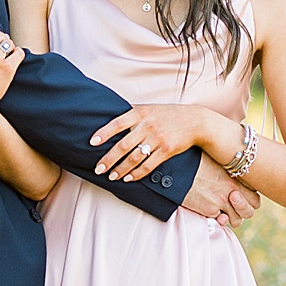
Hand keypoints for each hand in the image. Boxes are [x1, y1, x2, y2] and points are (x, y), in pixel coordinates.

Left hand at [90, 101, 207, 181]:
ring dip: (121, 169)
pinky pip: (148, 165)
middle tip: (98, 169)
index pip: (117, 123)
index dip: (103, 133)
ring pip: (134, 158)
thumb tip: (108, 116)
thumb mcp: (149, 108)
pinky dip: (136, 174)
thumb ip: (132, 113)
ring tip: (111, 176)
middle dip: (108, 159)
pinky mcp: (166, 150)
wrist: (194, 121)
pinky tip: (128, 178)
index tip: (91, 143)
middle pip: (123, 145)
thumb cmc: (167, 114)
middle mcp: (148, 125)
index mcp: (140, 113)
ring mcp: (157, 139)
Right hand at [181, 159, 261, 227]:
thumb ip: (230, 171)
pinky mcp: (210, 210)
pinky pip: (221, 221)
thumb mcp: (217, 161)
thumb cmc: (195, 161)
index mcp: (237, 178)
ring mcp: (222, 202)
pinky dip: (218, 219)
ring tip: (222, 209)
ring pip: (237, 220)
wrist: (178, 169)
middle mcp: (233, 191)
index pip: (255, 196)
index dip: (249, 198)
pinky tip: (212, 211)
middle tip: (233, 205)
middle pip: (250, 210)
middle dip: (243, 210)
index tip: (240, 195)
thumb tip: (234, 172)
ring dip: (231, 217)